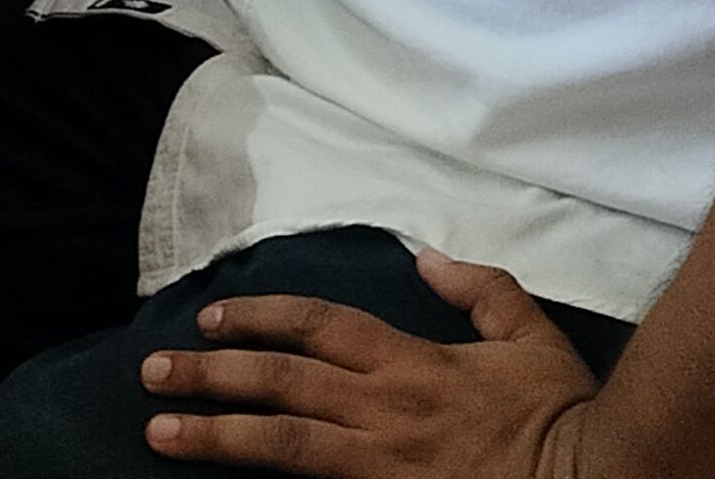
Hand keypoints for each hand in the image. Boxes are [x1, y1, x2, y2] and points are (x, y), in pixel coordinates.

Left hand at [140, 252, 600, 477]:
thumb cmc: (562, 415)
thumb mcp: (531, 335)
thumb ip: (481, 290)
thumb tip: (428, 256)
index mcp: (411, 361)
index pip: (315, 326)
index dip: (258, 318)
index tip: (211, 320)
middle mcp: (385, 409)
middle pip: (279, 382)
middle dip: (210, 375)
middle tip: (152, 374)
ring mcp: (382, 463)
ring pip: (281, 443)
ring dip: (215, 435)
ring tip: (159, 431)